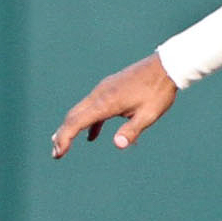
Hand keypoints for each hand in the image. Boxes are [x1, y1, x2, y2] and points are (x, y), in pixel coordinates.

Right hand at [50, 54, 176, 157]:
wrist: (165, 66)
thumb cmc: (158, 91)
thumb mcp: (149, 115)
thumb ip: (132, 130)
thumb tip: (118, 144)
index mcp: (106, 102)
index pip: (77, 121)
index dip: (65, 138)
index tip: (58, 153)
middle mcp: (99, 94)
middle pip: (73, 116)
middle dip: (62, 135)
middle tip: (56, 154)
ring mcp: (103, 90)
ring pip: (80, 110)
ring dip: (72, 127)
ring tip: (65, 145)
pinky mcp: (109, 88)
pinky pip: (93, 107)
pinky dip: (89, 122)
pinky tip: (91, 136)